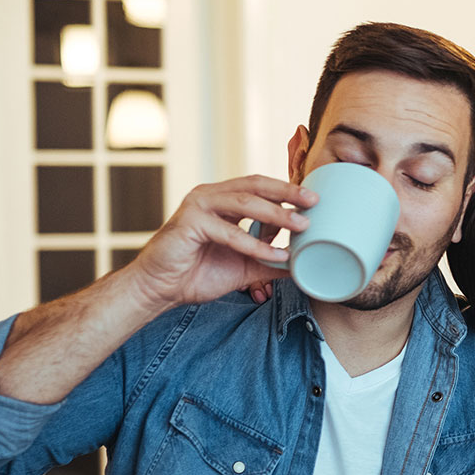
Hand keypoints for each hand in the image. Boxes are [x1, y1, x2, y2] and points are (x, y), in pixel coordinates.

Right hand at [121, 176, 315, 312]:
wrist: (160, 289)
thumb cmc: (196, 273)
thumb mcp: (245, 268)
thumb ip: (271, 262)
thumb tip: (303, 264)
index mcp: (222, 200)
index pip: (260, 187)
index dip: (287, 191)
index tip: (315, 200)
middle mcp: (210, 196)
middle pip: (255, 186)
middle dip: (287, 193)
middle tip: (314, 201)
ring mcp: (198, 206)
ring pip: (244, 202)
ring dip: (276, 214)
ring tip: (302, 226)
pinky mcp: (190, 223)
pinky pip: (229, 231)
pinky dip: (254, 244)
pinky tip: (275, 256)